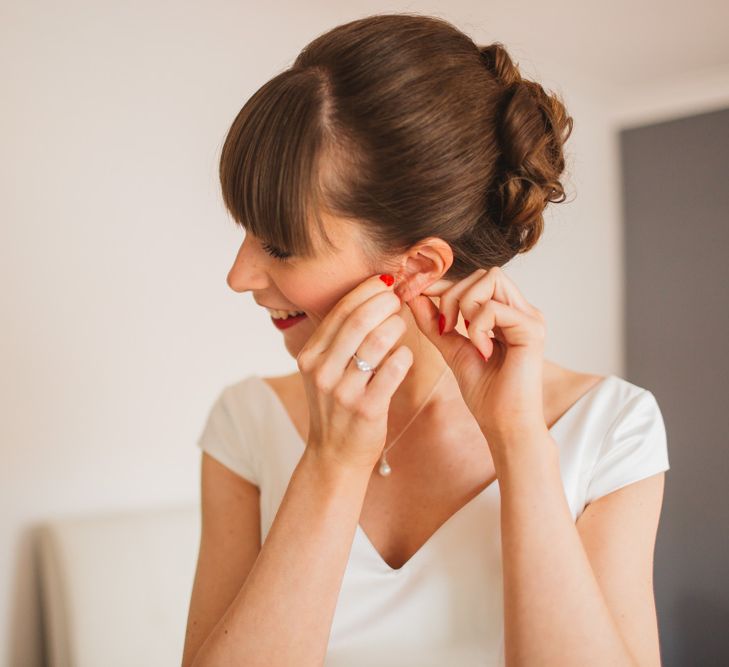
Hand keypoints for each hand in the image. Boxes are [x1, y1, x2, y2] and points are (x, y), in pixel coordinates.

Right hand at [297, 274, 412, 472]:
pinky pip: (393, 371)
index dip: (365, 291)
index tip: (383, 282)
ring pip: (377, 342)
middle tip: (398, 297)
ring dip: (396, 326)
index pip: (339, 311)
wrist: (334, 455)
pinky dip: (403, 357)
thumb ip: (338, 339)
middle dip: (383, 302)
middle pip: (358, 321)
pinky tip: (405, 356)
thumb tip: (368, 297)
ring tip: (401, 324)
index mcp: (309, 356)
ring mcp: (343, 392)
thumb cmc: (335, 406)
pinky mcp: (367, 409)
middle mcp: (322, 371)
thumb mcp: (323, 370)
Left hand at [402, 267, 547, 455]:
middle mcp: (521, 310)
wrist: (504, 425)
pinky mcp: (532, 329)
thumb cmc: (485, 393)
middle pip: (482, 273)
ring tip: (463, 336)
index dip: (445, 282)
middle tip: (445, 327)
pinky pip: (493, 308)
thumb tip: (413, 295)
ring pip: (490, 279)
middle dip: (452, 294)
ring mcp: (529, 317)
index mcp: (506, 313)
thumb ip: (435, 323)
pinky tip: (481, 351)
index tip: (419, 295)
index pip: (476, 279)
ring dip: (464, 305)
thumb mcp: (452, 349)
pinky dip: (477, 327)